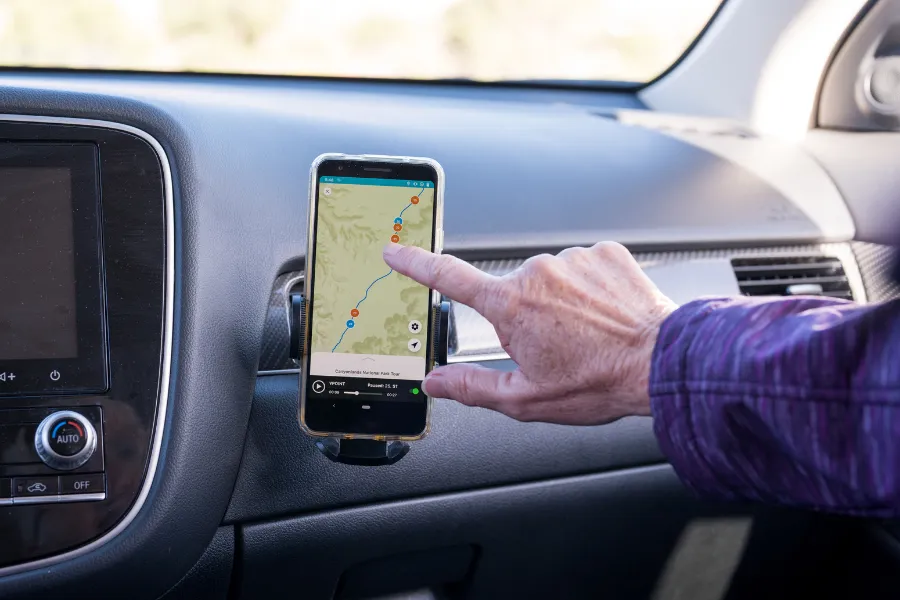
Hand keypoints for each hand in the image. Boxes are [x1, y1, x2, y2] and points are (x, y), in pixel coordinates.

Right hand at [383, 242, 675, 424]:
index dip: (417, 264)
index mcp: (511, 306)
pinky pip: (583, 267)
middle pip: (513, 291)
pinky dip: (589, 289)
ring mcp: (572, 258)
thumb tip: (435, 383)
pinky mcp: (603, 251)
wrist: (662, 362)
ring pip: (552, 280)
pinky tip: (606, 314)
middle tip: (559, 346)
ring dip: (562, 302)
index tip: (396, 251)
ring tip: (590, 332)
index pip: (449, 277)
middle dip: (526, 315)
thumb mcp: (527, 398)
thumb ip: (472, 387)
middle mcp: (537, 272)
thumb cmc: (599, 383)